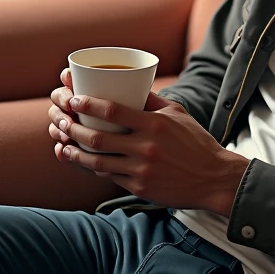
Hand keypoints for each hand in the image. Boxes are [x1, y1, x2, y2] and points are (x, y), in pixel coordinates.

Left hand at [48, 68, 248, 214]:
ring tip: (62, 146)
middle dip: (73, 128)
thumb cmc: (196, 142)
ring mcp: (141, 170)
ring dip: (75, 153)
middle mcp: (146, 147)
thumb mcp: (178, 114)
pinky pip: (109, 177)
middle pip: (98, 138)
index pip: (113, 110)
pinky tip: (83, 162)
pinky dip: (93, 168)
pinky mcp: (140, 188)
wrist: (213, 178)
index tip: (73, 99)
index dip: (88, 104)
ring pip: (97, 161)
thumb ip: (152, 101)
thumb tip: (129, 85)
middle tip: (61, 121)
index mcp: (155, 124)